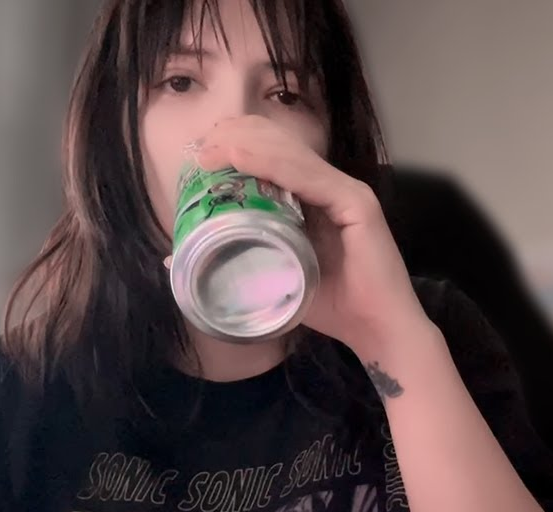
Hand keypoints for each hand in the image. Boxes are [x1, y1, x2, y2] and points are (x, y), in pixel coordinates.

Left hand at [187, 116, 431, 356]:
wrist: (377, 333)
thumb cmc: (334, 309)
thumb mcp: (275, 278)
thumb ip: (235, 261)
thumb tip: (175, 256)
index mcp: (316, 197)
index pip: (275, 155)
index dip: (237, 144)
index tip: (200, 155)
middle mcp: (332, 186)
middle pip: (281, 144)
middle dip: (236, 137)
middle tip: (200, 151)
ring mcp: (347, 191)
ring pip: (291, 154)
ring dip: (246, 146)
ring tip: (211, 150)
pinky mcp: (356, 203)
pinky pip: (309, 176)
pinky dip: (272, 163)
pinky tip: (240, 157)